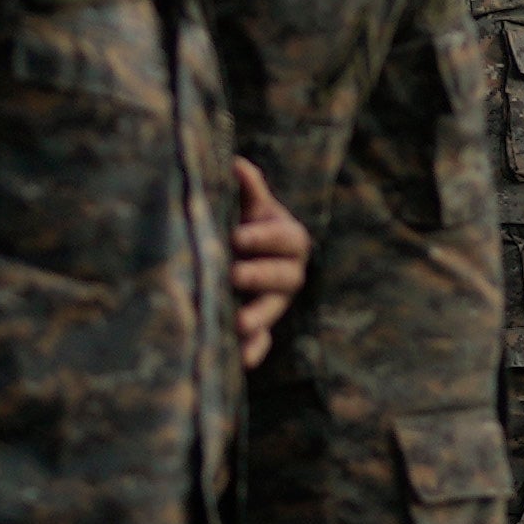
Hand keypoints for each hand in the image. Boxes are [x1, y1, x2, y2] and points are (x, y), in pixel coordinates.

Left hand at [221, 160, 307, 357]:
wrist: (243, 255)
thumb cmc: (244, 222)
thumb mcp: (249, 205)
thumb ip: (247, 187)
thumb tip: (234, 162)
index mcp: (290, 239)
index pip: (284, 238)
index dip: (262, 237)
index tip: (237, 237)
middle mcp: (289, 273)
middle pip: (283, 276)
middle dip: (259, 276)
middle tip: (234, 275)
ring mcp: (277, 303)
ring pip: (273, 311)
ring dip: (258, 318)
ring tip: (238, 323)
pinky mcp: (263, 327)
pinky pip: (263, 342)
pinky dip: (253, 351)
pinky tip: (240, 360)